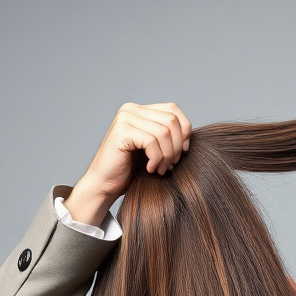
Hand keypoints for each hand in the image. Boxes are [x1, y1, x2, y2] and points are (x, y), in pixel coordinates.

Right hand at [64, 102, 192, 225]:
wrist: (105, 185)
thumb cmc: (130, 170)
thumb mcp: (154, 149)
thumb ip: (167, 136)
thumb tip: (190, 133)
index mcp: (140, 110)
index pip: (173, 109)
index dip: (184, 131)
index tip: (182, 152)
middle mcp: (131, 109)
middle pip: (171, 120)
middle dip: (177, 146)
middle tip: (172, 165)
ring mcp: (125, 118)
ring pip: (164, 132)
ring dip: (168, 155)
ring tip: (162, 169)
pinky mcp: (121, 131)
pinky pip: (152, 142)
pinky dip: (157, 159)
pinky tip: (151, 169)